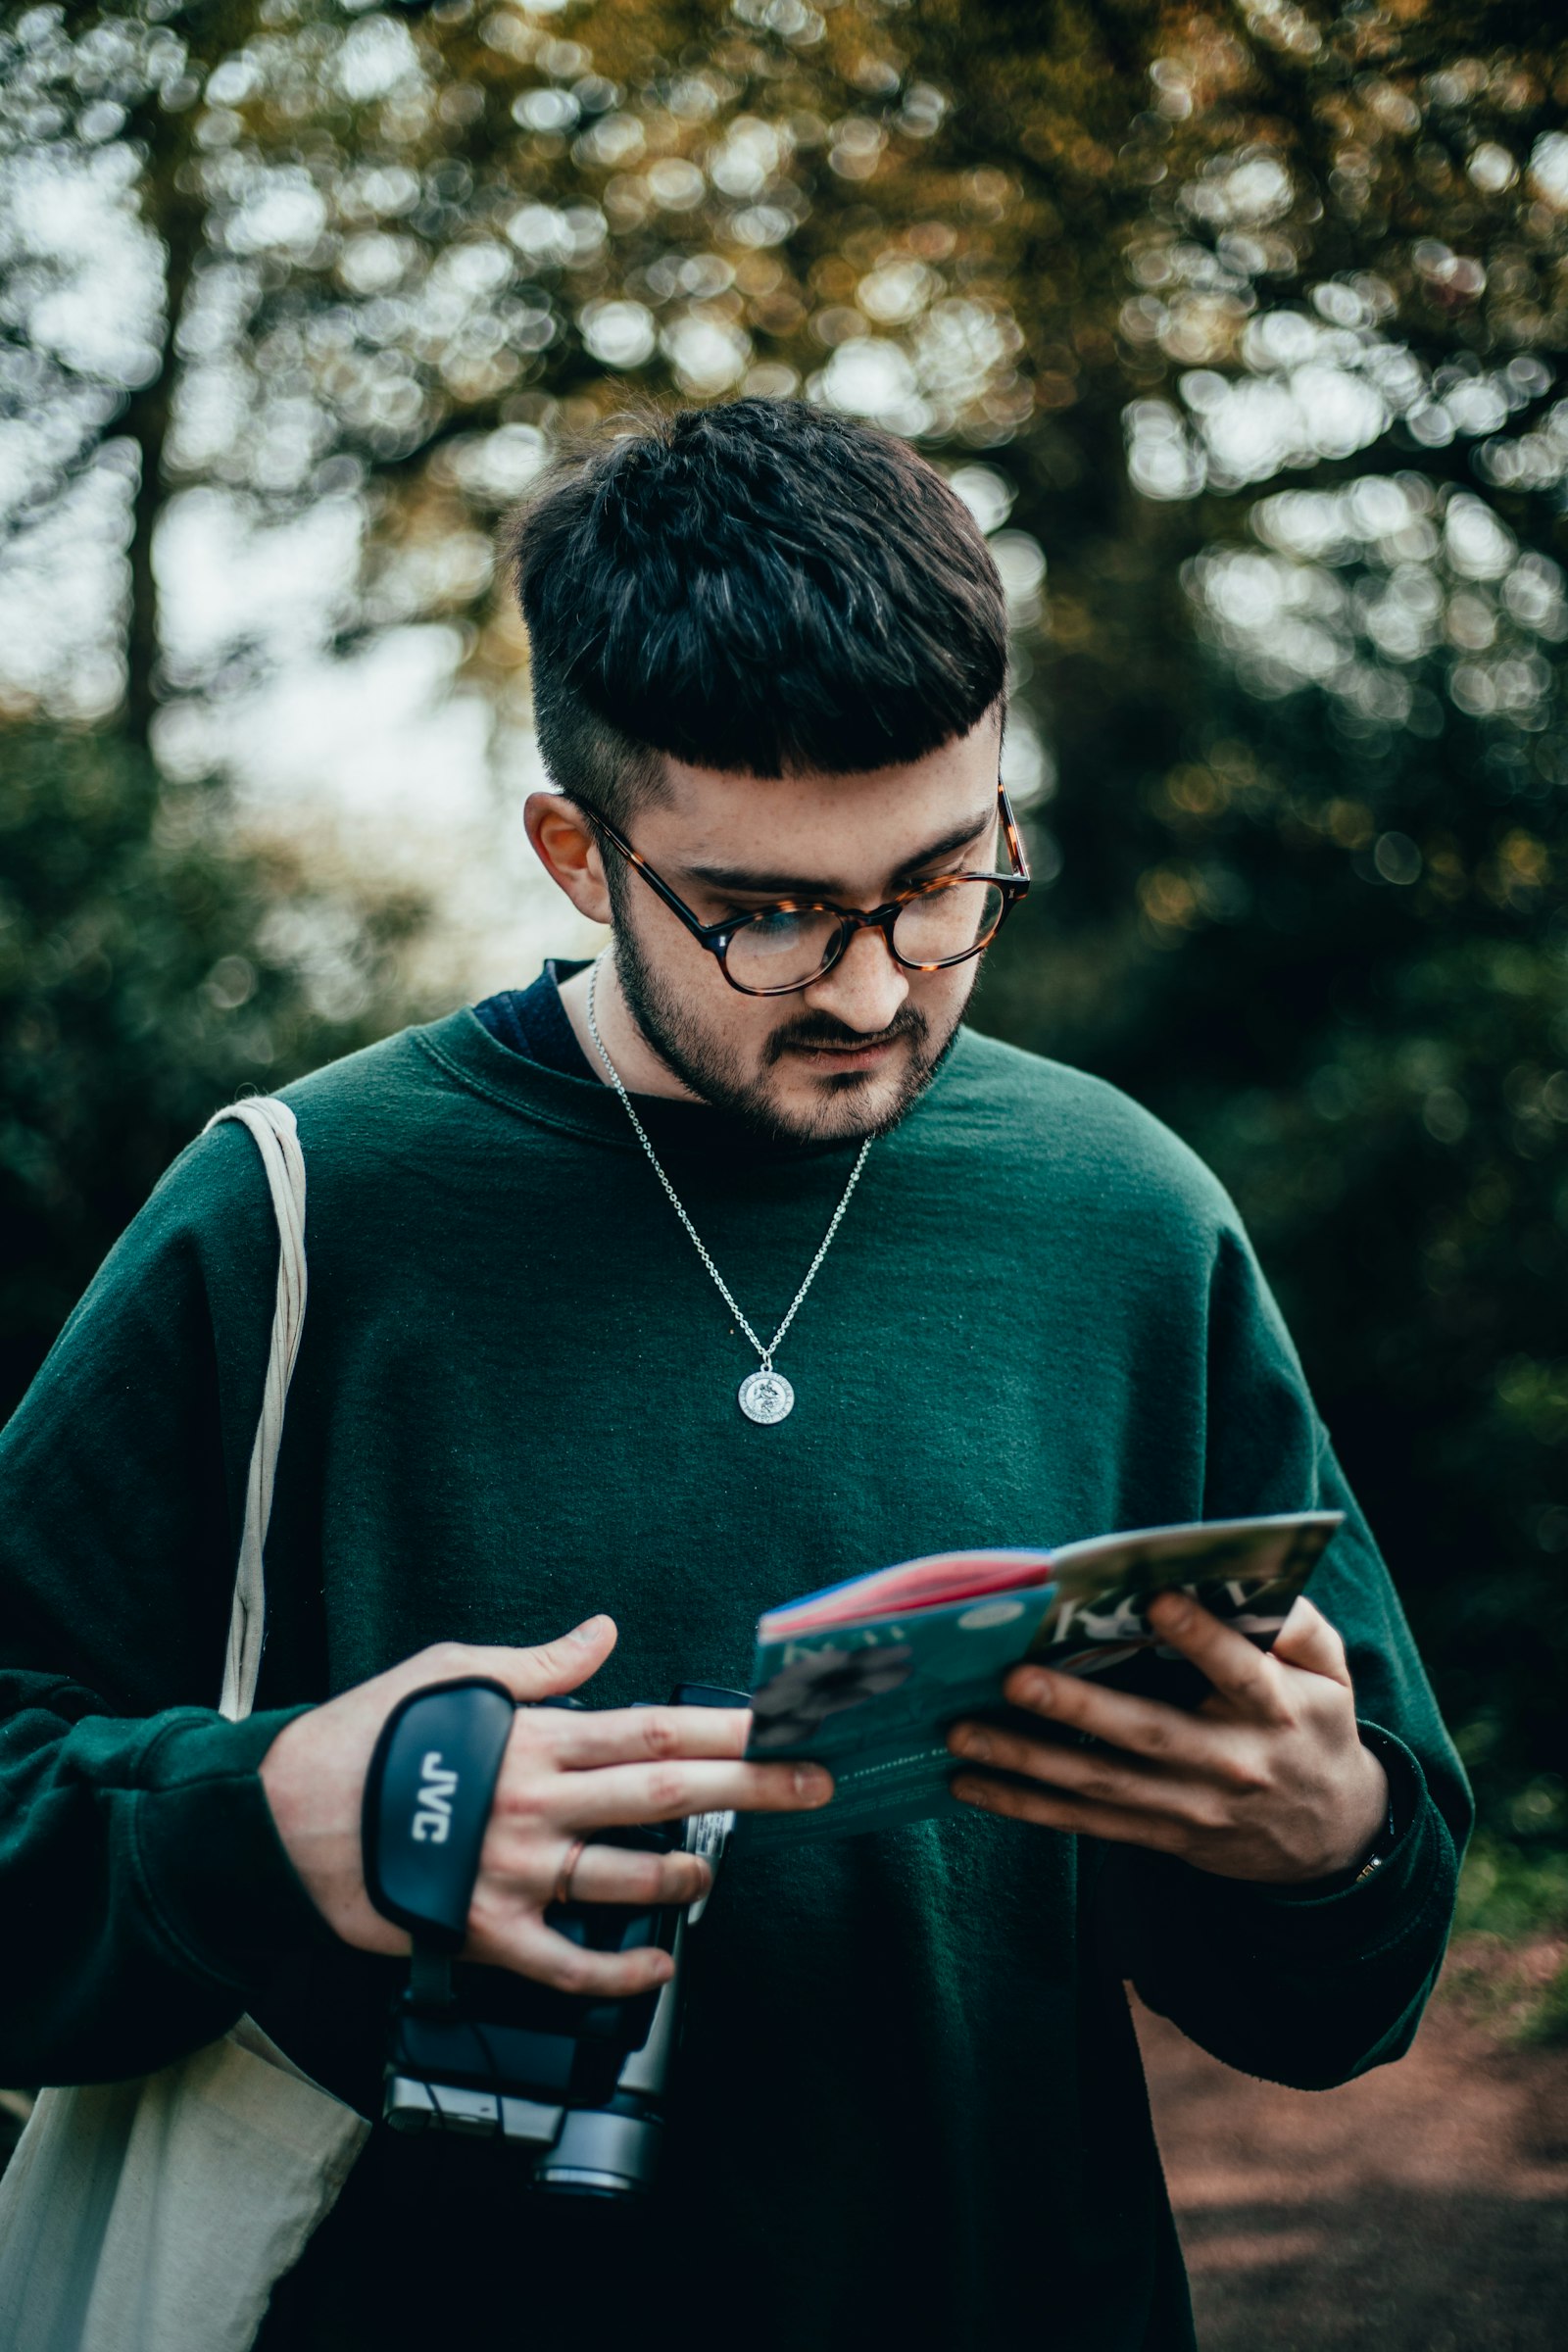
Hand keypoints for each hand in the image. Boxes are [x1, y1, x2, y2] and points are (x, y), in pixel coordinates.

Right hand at [260, 1616, 831, 1993]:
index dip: (731, 1724)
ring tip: (715, 1871)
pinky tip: (660, 1964)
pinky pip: (567, 1963)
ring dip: (687, 1876)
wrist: (281, 1814)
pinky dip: (620, 1971)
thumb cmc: (367, 1735)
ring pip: (627, 1879)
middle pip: (666, 1791)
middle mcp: (535, 1801)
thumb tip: (601, 1633)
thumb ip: (538, 1662)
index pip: (656, 1725)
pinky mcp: (483, 1931)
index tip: (788, 1721)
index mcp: (535, 1735)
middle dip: (751, 1786)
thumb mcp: (450, 1671)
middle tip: (814, 1784)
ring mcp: (513, 1872)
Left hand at [946, 1593, 1388, 1884]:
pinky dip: (1024, 1806)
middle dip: (1079, 1708)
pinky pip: (1085, 1822)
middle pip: (1149, 1733)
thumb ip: (1301, 1625)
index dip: (1201, 1637)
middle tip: (1014, 1677)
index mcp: (1278, 1711)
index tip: (1155, 1599)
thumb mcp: (1331, 1674)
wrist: (1331, 1837)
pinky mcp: (1160, 1834)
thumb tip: (1247, 1578)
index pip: (1239, 1672)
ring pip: (1102, 1783)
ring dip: (1027, 1760)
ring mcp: (1190, 1806)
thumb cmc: (1315, 1728)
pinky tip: (969, 1784)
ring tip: (963, 1731)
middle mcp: (1231, 1762)